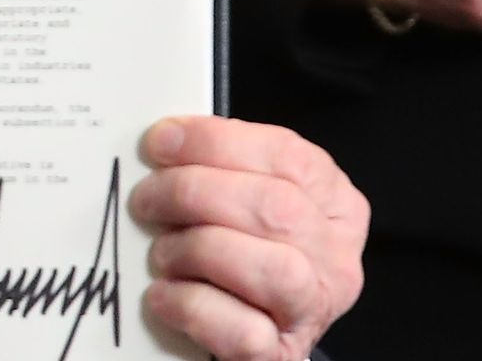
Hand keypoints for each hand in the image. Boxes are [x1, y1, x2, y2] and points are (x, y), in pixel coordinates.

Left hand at [131, 116, 366, 360]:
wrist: (249, 335)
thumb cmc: (240, 257)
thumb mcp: (247, 202)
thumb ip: (223, 170)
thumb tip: (165, 141)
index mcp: (334, 204)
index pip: (287, 155)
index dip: (216, 142)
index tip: (160, 141)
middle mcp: (335, 257)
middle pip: (275, 207)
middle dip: (193, 193)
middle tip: (146, 200)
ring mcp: (313, 310)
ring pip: (270, 267)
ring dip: (196, 250)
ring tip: (162, 253)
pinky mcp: (280, 355)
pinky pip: (240, 329)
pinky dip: (190, 305)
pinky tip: (164, 295)